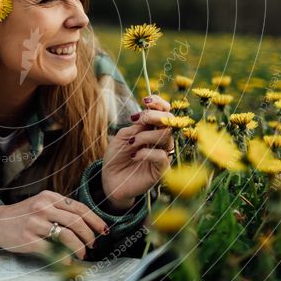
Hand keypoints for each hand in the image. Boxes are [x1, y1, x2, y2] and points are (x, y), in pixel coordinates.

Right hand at [0, 190, 108, 259]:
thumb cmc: (24, 215)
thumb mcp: (41, 204)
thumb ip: (61, 209)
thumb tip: (88, 224)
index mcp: (49, 197)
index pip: (79, 208)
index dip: (95, 220)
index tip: (104, 230)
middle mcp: (43, 207)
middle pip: (77, 222)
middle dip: (89, 236)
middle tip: (93, 245)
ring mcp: (35, 223)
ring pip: (68, 235)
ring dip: (80, 248)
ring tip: (82, 254)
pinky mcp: (28, 239)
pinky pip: (53, 250)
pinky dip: (64, 257)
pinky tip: (68, 261)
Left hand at [101, 94, 174, 209]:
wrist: (110, 180)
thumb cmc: (116, 157)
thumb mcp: (121, 137)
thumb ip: (135, 126)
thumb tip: (147, 118)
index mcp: (151, 129)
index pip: (163, 111)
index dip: (158, 103)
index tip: (145, 100)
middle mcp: (160, 140)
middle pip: (169, 120)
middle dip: (154, 116)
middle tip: (138, 119)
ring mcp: (162, 154)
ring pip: (166, 136)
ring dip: (146, 136)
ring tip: (131, 143)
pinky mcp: (162, 169)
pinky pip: (161, 156)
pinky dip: (146, 152)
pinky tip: (134, 156)